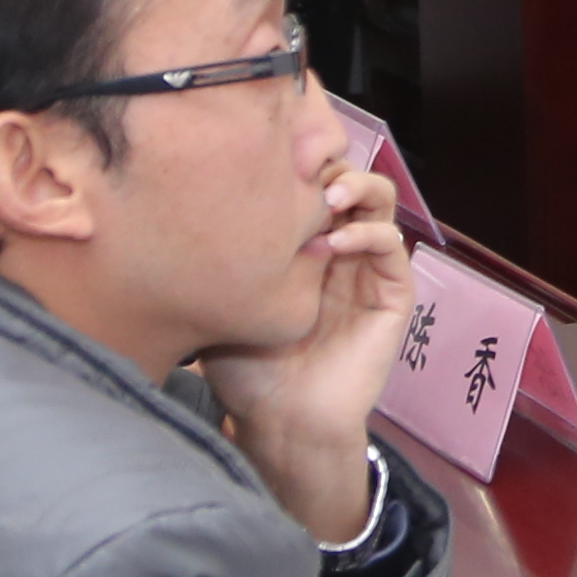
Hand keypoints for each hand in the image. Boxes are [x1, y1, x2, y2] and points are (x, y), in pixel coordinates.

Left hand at [201, 158, 412, 544]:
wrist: (278, 422)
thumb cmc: (244, 369)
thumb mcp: (222, 299)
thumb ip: (219, 255)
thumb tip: (185, 201)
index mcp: (301, 243)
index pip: (311, 179)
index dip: (299, 159)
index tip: (268, 154)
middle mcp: (338, 247)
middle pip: (349, 176)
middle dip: (329, 161)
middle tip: (300, 169)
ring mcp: (367, 269)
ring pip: (381, 200)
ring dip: (358, 187)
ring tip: (326, 195)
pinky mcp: (391, 295)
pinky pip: (392, 248)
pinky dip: (368, 234)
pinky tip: (334, 245)